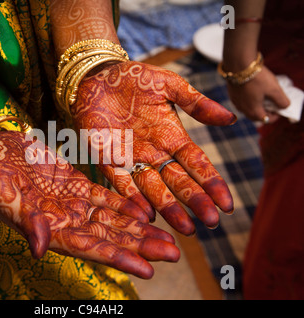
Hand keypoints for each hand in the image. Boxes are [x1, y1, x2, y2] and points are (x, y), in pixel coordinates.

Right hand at [0, 130, 179, 278]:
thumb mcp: (2, 194)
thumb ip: (24, 220)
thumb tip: (38, 249)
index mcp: (50, 228)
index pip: (90, 248)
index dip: (118, 258)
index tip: (147, 269)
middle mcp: (66, 220)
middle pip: (110, 238)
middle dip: (141, 247)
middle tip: (174, 253)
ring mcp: (73, 203)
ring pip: (113, 220)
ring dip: (140, 230)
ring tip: (169, 238)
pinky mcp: (76, 184)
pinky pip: (105, 198)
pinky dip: (126, 205)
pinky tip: (145, 210)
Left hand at [72, 61, 236, 234]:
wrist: (98, 75)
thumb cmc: (134, 78)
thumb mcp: (169, 85)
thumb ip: (197, 103)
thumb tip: (233, 119)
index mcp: (172, 136)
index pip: (197, 164)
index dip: (212, 184)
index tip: (228, 204)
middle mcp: (155, 153)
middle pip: (178, 182)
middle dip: (195, 201)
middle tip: (211, 223)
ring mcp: (132, 159)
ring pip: (153, 188)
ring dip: (169, 208)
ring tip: (186, 228)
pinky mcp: (107, 159)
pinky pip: (121, 182)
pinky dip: (133, 198)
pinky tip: (146, 214)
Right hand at [226, 66, 289, 122]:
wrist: (239, 66)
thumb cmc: (257, 78)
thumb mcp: (274, 89)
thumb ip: (282, 101)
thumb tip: (284, 107)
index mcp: (254, 111)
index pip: (267, 120)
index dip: (275, 116)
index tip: (279, 108)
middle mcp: (243, 110)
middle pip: (256, 117)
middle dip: (265, 112)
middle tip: (272, 103)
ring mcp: (236, 103)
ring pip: (248, 110)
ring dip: (256, 106)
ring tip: (262, 96)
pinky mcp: (232, 96)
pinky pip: (242, 102)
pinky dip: (248, 100)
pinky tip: (252, 90)